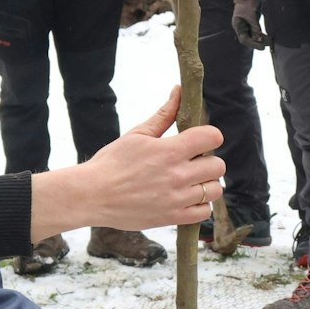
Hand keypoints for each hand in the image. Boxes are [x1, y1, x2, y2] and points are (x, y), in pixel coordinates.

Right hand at [30, 87, 225, 237]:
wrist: (91, 195)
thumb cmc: (112, 162)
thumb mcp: (137, 134)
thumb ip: (164, 114)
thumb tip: (179, 90)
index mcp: (169, 151)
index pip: (212, 137)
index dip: (209, 136)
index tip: (199, 140)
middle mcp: (177, 175)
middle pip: (218, 165)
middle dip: (208, 160)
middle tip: (192, 162)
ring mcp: (176, 199)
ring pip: (215, 190)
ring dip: (206, 184)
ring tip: (190, 181)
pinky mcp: (172, 218)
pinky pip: (204, 212)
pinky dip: (200, 205)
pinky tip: (186, 198)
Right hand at [232, 0, 269, 49]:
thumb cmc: (248, 2)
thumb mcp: (251, 16)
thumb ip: (255, 28)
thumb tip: (259, 39)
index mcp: (237, 25)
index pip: (244, 39)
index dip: (253, 44)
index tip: (262, 47)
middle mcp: (241, 26)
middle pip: (249, 39)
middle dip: (258, 42)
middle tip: (267, 45)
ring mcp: (247, 24)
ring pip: (253, 35)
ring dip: (261, 39)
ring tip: (270, 42)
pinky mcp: (252, 21)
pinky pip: (257, 30)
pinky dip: (262, 34)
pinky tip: (268, 36)